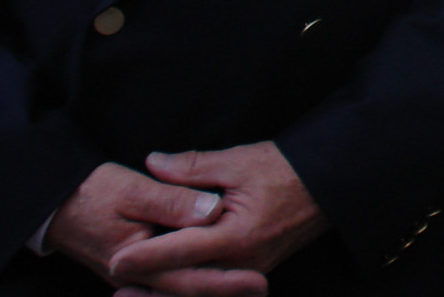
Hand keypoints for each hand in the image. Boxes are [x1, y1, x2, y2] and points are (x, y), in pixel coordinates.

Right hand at [43, 162, 240, 292]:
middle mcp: (139, 277)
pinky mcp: (140, 265)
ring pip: (181, 286)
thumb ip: (172, 202)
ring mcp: (138, 274)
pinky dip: (194, 279)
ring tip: (251, 285)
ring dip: (212, 285)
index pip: (188, 278)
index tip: (257, 279)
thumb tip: (211, 211)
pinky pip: (171, 279)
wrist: (55, 203)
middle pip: (188, 288)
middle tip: (262, 287)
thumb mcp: (133, 191)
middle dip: (226, 289)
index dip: (224, 280)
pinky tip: (217, 275)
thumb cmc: (92, 194)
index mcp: (138, 261)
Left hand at [106, 142, 326, 293]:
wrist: (329, 184)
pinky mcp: (252, 271)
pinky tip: (169, 289)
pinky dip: (191, 290)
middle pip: (187, 283)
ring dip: (167, 294)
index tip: (115, 261)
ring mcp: (249, 270)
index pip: (182, 251)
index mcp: (237, 235)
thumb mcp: (239, 161)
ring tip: (132, 295)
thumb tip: (153, 163)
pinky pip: (216, 287)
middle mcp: (242, 261)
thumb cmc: (285, 169)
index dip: (146, 258)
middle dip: (150, 289)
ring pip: (202, 291)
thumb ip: (193, 167)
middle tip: (115, 291)